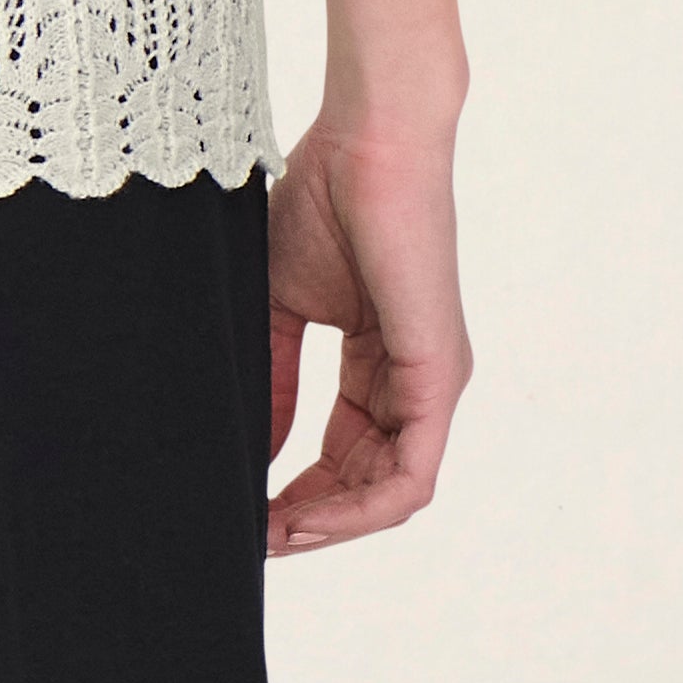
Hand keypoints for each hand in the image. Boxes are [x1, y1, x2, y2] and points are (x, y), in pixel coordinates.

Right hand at [264, 106, 467, 552]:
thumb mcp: (281, 308)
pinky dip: (358, 509)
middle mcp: (416, 383)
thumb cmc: (325, 203)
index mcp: (382, 367)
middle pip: (368, 488)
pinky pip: (410, 477)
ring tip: (270, 537)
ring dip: (329, 527)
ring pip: (392, 496)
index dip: (295, 496)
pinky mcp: (439, 377)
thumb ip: (275, 382)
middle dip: (308, 523)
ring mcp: (433, 384)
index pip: (345, 458)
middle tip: (250, 539)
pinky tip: (302, 515)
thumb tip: (256, 453)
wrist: (365, 143)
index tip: (243, 513)